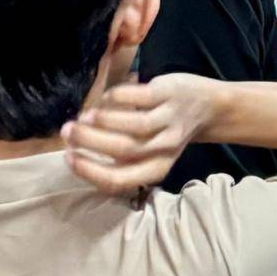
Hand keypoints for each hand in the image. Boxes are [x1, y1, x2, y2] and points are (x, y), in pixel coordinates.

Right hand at [63, 74, 212, 195]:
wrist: (209, 107)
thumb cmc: (167, 132)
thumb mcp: (149, 154)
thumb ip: (120, 159)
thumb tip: (77, 153)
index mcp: (156, 169)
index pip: (117, 180)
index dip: (89, 171)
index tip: (69, 157)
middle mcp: (164, 148)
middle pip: (122, 151)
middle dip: (88, 141)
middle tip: (67, 132)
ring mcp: (169, 121)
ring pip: (131, 126)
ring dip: (101, 121)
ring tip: (83, 116)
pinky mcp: (168, 95)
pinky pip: (137, 97)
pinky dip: (114, 97)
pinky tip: (104, 99)